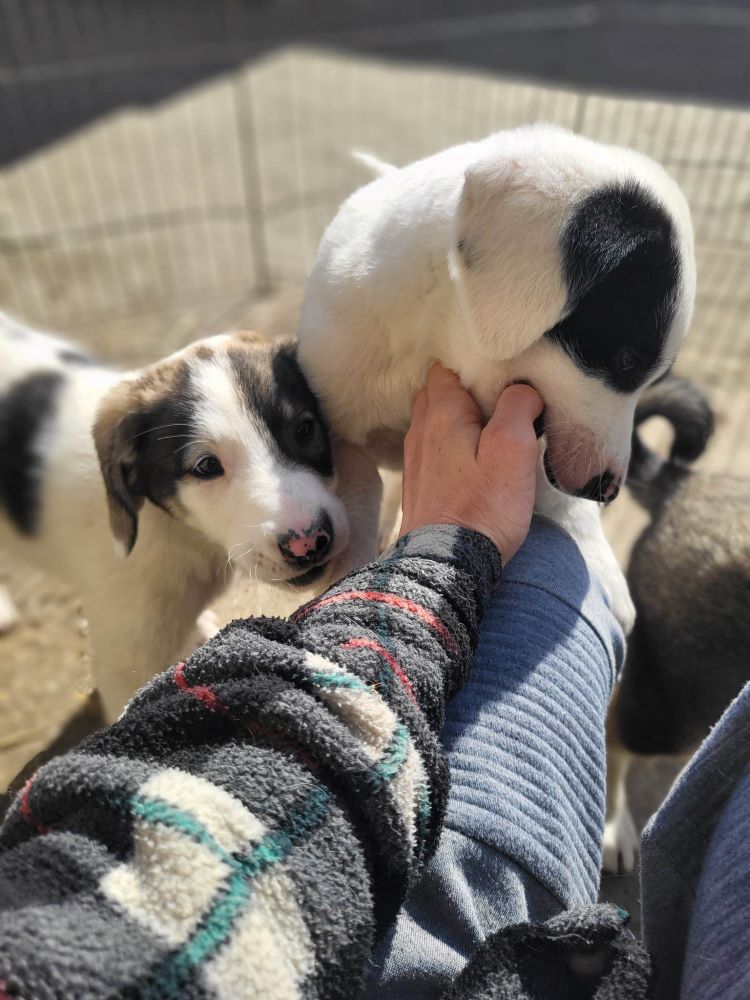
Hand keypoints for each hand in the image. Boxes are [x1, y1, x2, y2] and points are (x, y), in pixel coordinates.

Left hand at [400, 364, 542, 563]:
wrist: (446, 567)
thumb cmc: (482, 508)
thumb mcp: (512, 449)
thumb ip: (517, 407)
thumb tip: (522, 389)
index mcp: (441, 412)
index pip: (448, 366)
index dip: (476, 365)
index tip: (504, 377)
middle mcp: (420, 430)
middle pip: (440, 391)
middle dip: (468, 390)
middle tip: (502, 403)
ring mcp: (415, 459)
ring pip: (435, 421)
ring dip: (460, 420)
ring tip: (493, 432)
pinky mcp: (419, 485)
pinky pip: (434, 449)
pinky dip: (452, 445)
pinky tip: (474, 461)